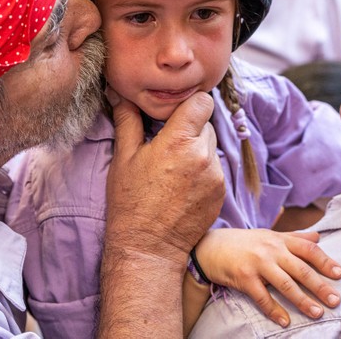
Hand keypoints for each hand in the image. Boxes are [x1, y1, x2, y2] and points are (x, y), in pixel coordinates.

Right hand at [105, 89, 223, 264]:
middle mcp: (203, 155)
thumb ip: (127, 120)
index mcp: (179, 141)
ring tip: (174, 169)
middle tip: (168, 145)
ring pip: (211, 146)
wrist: (148, 247)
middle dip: (190, 129)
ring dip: (197, 150)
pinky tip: (183, 185)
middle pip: (206, 123)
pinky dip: (204, 170)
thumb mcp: (123, 158)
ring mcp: (216, 175)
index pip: (202, 101)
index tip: (176, 114)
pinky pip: (216, 168)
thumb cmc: (130, 202)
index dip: (190, 104)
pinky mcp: (221, 192)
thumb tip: (119, 93)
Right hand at [195, 228, 340, 327]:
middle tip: (335, 300)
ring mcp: (258, 264)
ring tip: (317, 313)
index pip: (308, 249)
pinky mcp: (244, 278)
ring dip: (303, 301)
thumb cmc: (245, 242)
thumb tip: (318, 236)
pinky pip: (262, 297)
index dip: (325, 261)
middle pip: (301, 269)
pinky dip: (274, 310)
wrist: (212, 246)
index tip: (340, 274)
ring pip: (285, 284)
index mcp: (280, 240)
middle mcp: (271, 250)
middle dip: (320, 286)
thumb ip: (295, 237)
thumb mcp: (270, 235)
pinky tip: (285, 321)